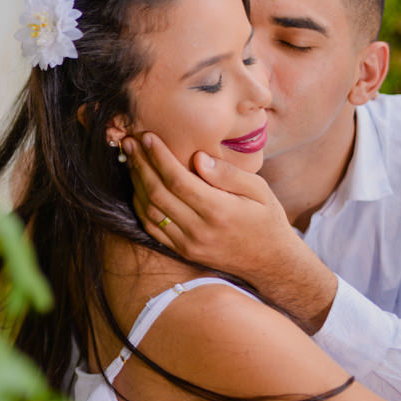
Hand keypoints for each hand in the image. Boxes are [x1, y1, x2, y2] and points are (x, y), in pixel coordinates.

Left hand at [123, 132, 336, 332]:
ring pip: (150, 210)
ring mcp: (187, 243)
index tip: (147, 136)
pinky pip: (151, 227)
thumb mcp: (260, 191)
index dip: (159, 157)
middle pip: (158, 193)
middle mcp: (199, 230)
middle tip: (129, 142)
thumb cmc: (267, 219)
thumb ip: (228, 174)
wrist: (271, 263)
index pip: (178, 180)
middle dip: (140, 164)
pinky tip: (137, 184)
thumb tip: (198, 157)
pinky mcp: (181, 251)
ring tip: (130, 158)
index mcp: (219, 211)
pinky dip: (140, 204)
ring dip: (136, 182)